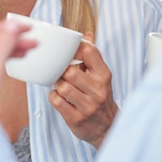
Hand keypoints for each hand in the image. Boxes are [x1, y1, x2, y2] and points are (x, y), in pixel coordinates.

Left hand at [48, 32, 118, 148]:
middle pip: (71, 71)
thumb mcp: (100, 75)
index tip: (68, 52)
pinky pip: (57, 101)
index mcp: (104, 75)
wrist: (107, 127)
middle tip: (61, 73)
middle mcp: (98, 90)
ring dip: (57, 84)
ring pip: (62, 86)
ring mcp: (88, 106)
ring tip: (61, 85)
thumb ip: (91, 56)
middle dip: (62, 71)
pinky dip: (54, 96)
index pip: (89, 52)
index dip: (75, 48)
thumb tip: (87, 34)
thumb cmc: (99, 96)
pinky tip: (59, 97)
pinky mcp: (76, 118)